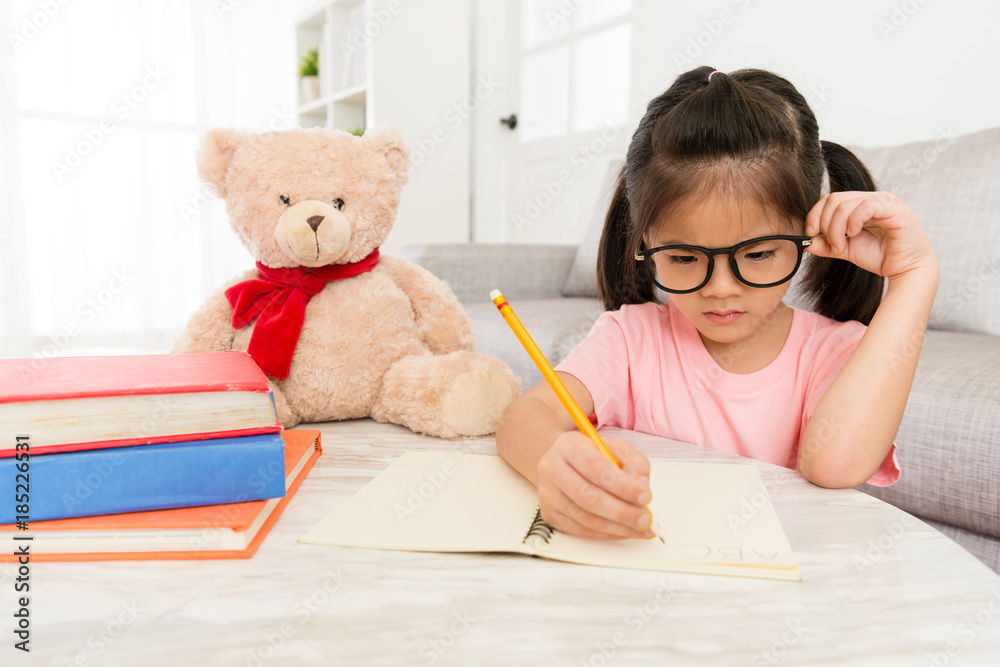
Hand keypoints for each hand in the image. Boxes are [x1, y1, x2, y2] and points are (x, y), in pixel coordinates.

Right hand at [535, 431, 653, 539]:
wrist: (561, 462)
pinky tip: (623, 531)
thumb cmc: (591, 454)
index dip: (622, 485)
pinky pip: (579, 530)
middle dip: (622, 512)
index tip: (645, 496)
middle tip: (645, 519)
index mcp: (569, 446)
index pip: (595, 467)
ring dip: (617, 527)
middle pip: (588, 496)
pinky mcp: (549, 514)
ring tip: (640, 529)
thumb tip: (642, 486)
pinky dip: (605, 534)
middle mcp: (552, 468)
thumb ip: (634, 463)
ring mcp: (548, 493)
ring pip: (584, 517)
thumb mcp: (616, 448)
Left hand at [805, 191, 937, 279]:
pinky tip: (853, 235)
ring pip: (845, 204)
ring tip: (842, 246)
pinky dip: (853, 222)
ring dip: (837, 229)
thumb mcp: (846, 250)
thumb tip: (806, 242)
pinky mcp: (893, 208)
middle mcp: (870, 199)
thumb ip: (826, 245)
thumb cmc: (881, 257)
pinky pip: (865, 206)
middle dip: (825, 225)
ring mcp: (882, 201)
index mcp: (858, 205)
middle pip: (833, 200)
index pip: (828, 200)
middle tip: (832, 246)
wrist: (906, 269)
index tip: (810, 234)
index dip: (814, 215)